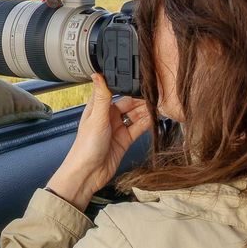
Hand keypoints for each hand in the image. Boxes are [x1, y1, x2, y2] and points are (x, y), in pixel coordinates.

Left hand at [45, 74, 151, 210]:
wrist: (88, 173)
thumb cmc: (86, 146)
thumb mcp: (96, 118)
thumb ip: (102, 96)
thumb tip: (97, 73)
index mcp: (98, 107)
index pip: (115, 91)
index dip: (128, 86)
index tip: (142, 80)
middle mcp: (107, 116)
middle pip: (128, 104)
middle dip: (141, 100)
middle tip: (157, 95)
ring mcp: (117, 129)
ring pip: (135, 115)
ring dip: (146, 111)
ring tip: (160, 105)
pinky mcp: (124, 140)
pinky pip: (137, 128)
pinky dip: (146, 123)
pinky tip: (155, 118)